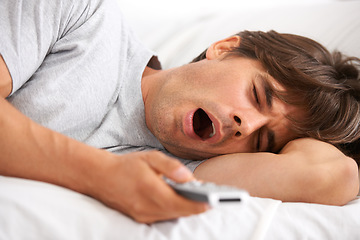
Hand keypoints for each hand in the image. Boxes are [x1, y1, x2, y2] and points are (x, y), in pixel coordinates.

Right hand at [88, 150, 208, 222]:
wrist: (100, 177)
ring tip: (200, 199)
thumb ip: (171, 166)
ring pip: (172, 216)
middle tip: (210, 198)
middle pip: (179, 212)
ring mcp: (143, 215)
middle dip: (196, 207)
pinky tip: (181, 201)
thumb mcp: (150, 158)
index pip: (181, 203)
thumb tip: (189, 178)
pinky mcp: (140, 218)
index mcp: (151, 190)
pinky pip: (163, 217)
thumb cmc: (127, 165)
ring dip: (186, 209)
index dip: (199, 205)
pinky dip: (174, 210)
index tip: (213, 201)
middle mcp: (147, 207)